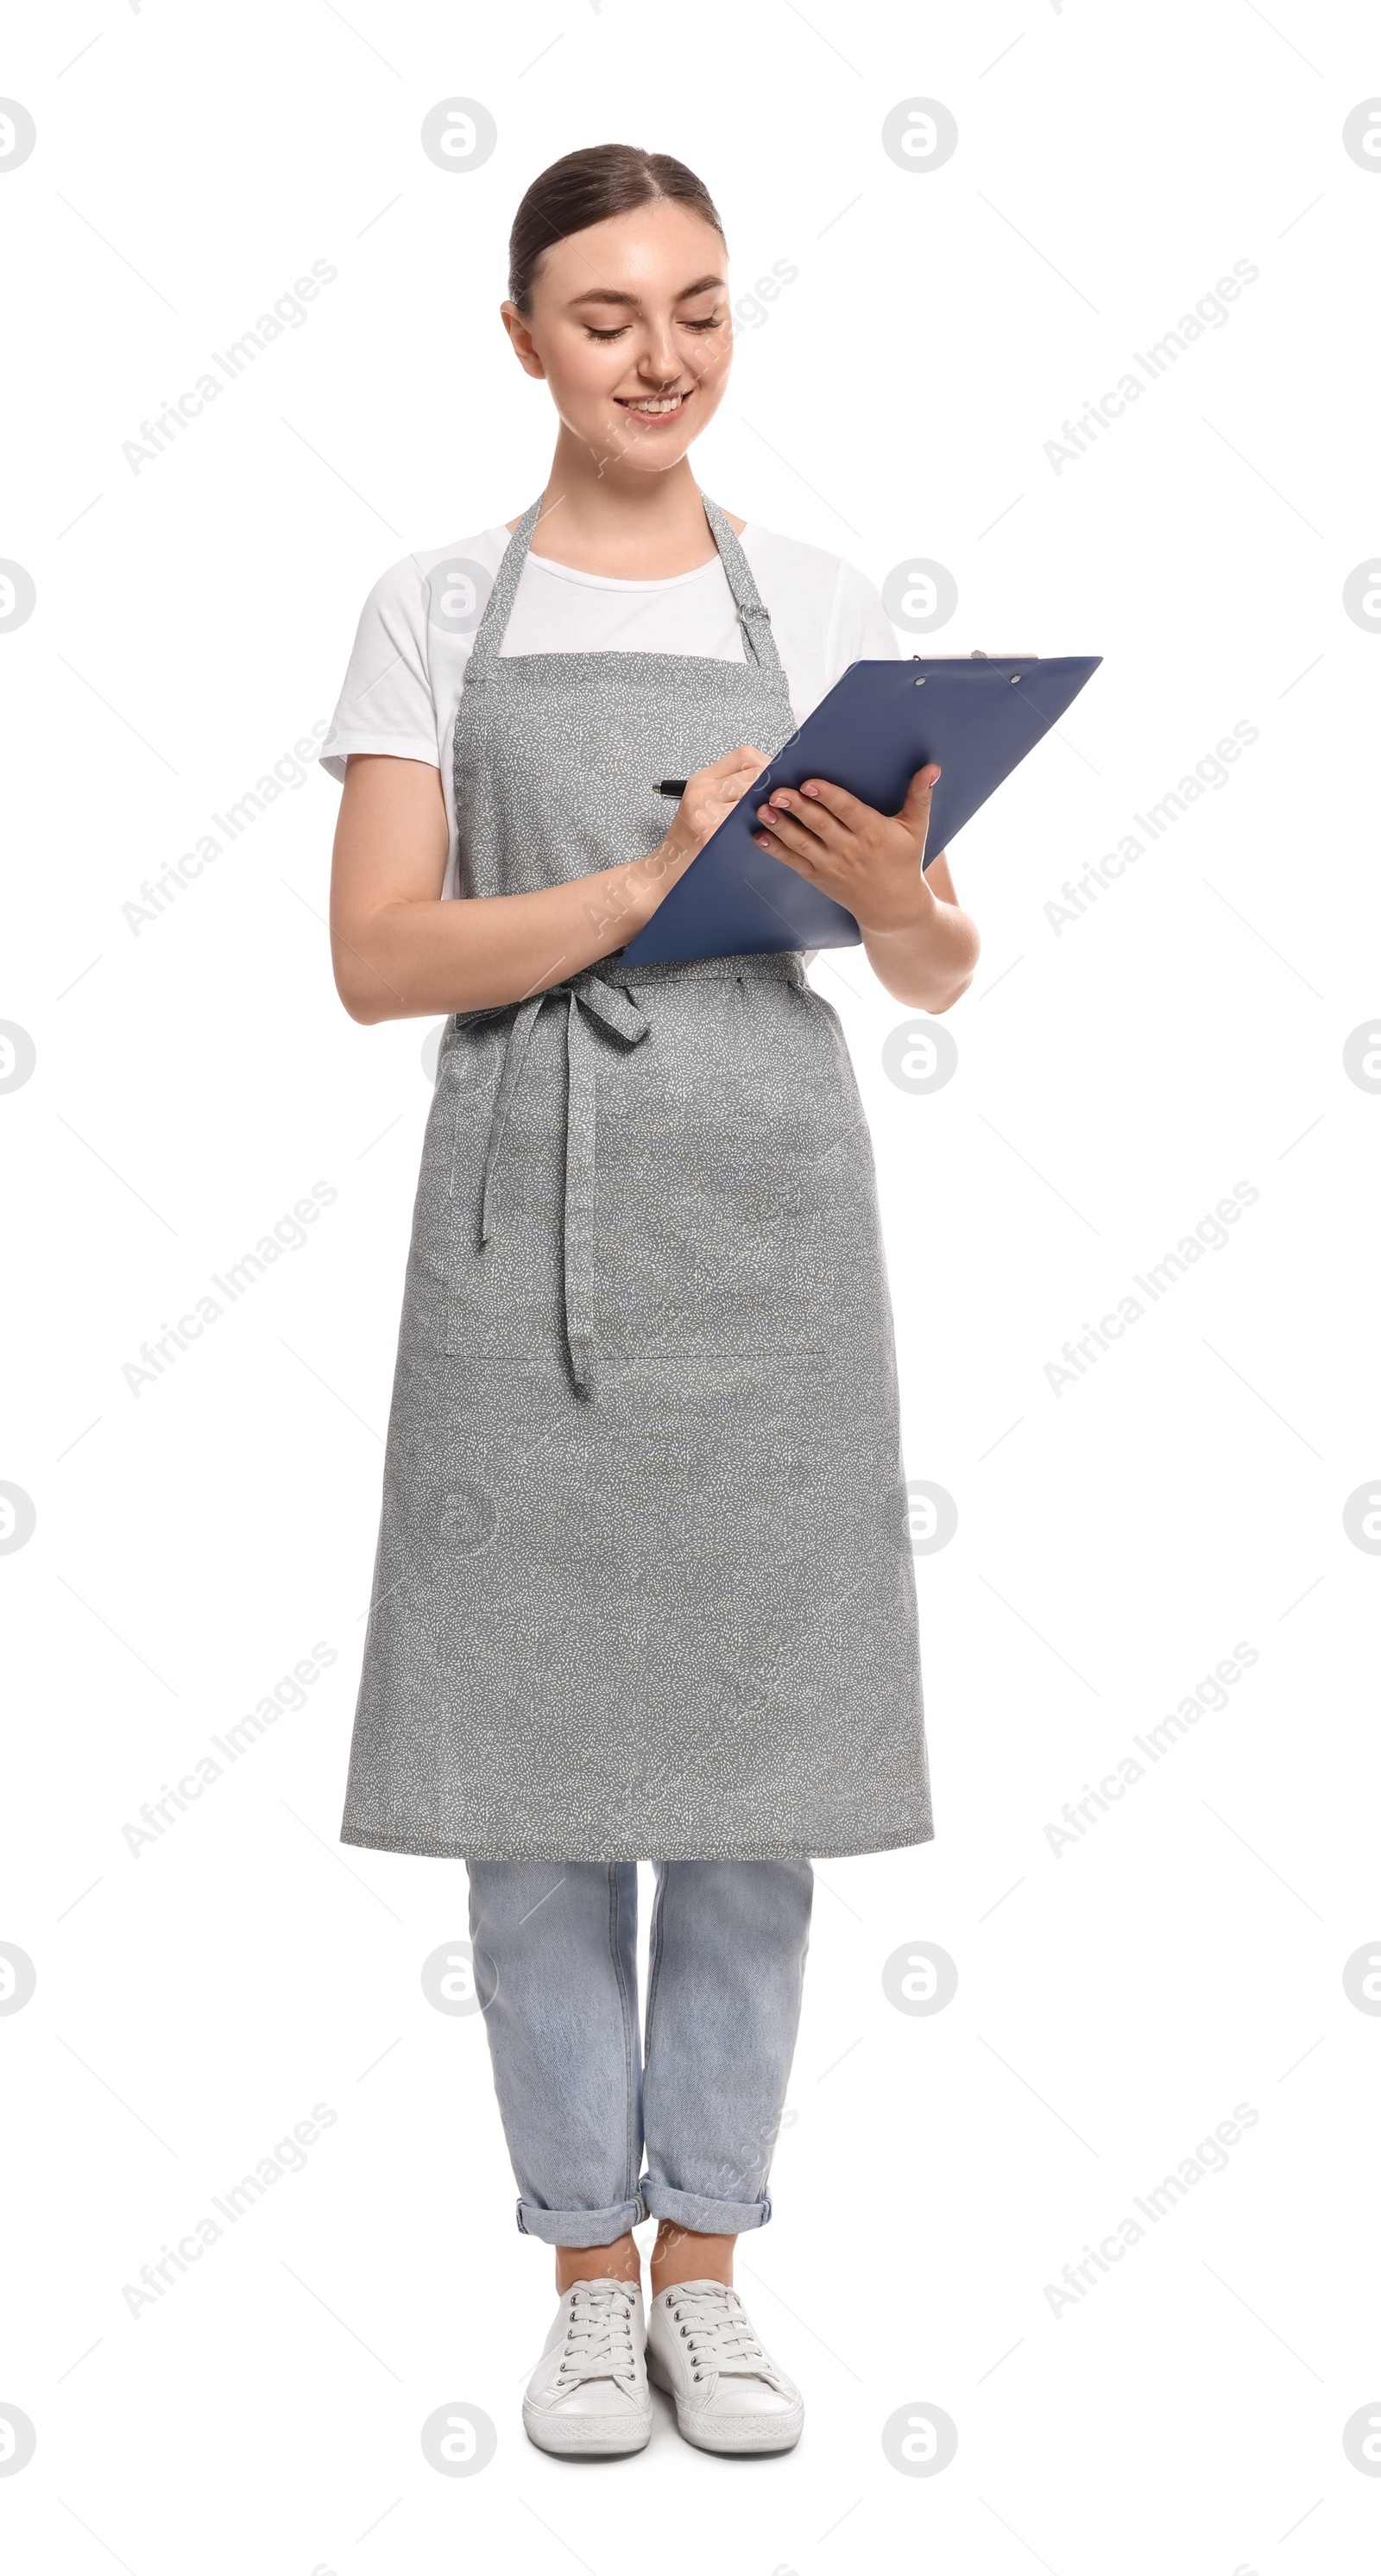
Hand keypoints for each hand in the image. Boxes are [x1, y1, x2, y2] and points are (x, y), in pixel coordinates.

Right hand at [668, 745, 769, 861]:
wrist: (670, 867)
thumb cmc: (691, 837)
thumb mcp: (704, 803)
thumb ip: (733, 787)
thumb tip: (775, 780)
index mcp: (702, 780)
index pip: (745, 757)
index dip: (768, 765)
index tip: (778, 778)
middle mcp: (702, 791)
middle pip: (754, 774)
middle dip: (774, 786)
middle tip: (782, 799)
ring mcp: (706, 812)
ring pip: (754, 798)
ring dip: (770, 806)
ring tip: (773, 816)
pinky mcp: (712, 833)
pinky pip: (747, 824)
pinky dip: (761, 827)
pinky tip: (764, 833)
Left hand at [751, 764, 942, 933]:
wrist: (894, 908)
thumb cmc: (904, 862)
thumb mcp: (916, 829)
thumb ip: (920, 796)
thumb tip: (932, 767)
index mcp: (874, 833)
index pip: (848, 811)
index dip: (828, 797)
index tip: (809, 784)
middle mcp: (850, 850)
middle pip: (820, 825)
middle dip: (797, 808)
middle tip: (777, 793)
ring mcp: (832, 866)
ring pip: (803, 844)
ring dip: (781, 827)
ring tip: (763, 810)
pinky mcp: (819, 878)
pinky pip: (794, 863)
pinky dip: (776, 851)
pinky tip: (760, 836)